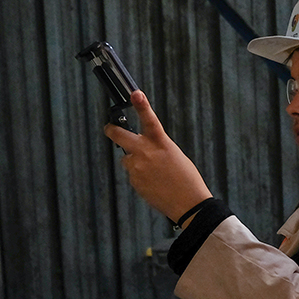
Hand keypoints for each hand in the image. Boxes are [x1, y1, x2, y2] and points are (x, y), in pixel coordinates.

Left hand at [106, 91, 212, 220]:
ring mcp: (137, 167)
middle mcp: (146, 152)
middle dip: (111, 130)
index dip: (141, 105)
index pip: (149, 119)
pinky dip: (141, 177)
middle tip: (110, 128)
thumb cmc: (186, 180)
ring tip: (155, 173)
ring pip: (127, 159)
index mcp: (161, 143)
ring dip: (135, 162)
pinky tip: (155, 183)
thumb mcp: (175, 155)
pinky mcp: (134, 181)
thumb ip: (156, 147)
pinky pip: (133, 174)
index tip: (135, 93)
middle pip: (118, 135)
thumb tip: (138, 148)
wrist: (189, 204)